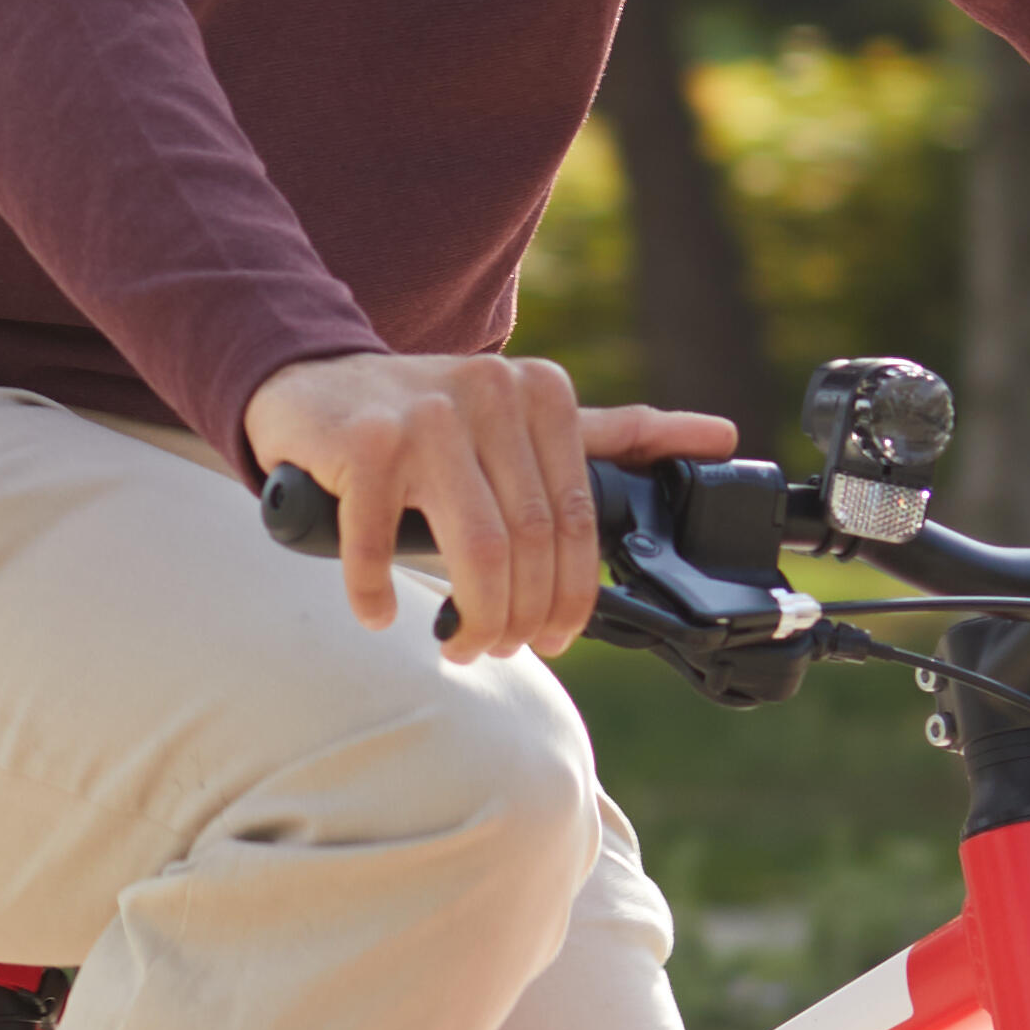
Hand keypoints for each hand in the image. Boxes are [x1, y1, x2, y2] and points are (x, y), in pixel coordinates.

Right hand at [243, 348, 735, 661]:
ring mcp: (423, 415)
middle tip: (499, 645)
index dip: (571, 594)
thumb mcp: (524, 418)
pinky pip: (381, 542)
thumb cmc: (422, 417)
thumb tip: (721, 437)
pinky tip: (379, 611)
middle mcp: (490, 392)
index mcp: (540, 391)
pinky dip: (379, 591)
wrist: (309, 383)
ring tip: (458, 642)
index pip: (578, 519)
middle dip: (520, 616)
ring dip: (472, 616)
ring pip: (476, 548)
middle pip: (530, 543)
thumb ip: (616, 433)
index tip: (554, 634)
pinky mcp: (362, 441)